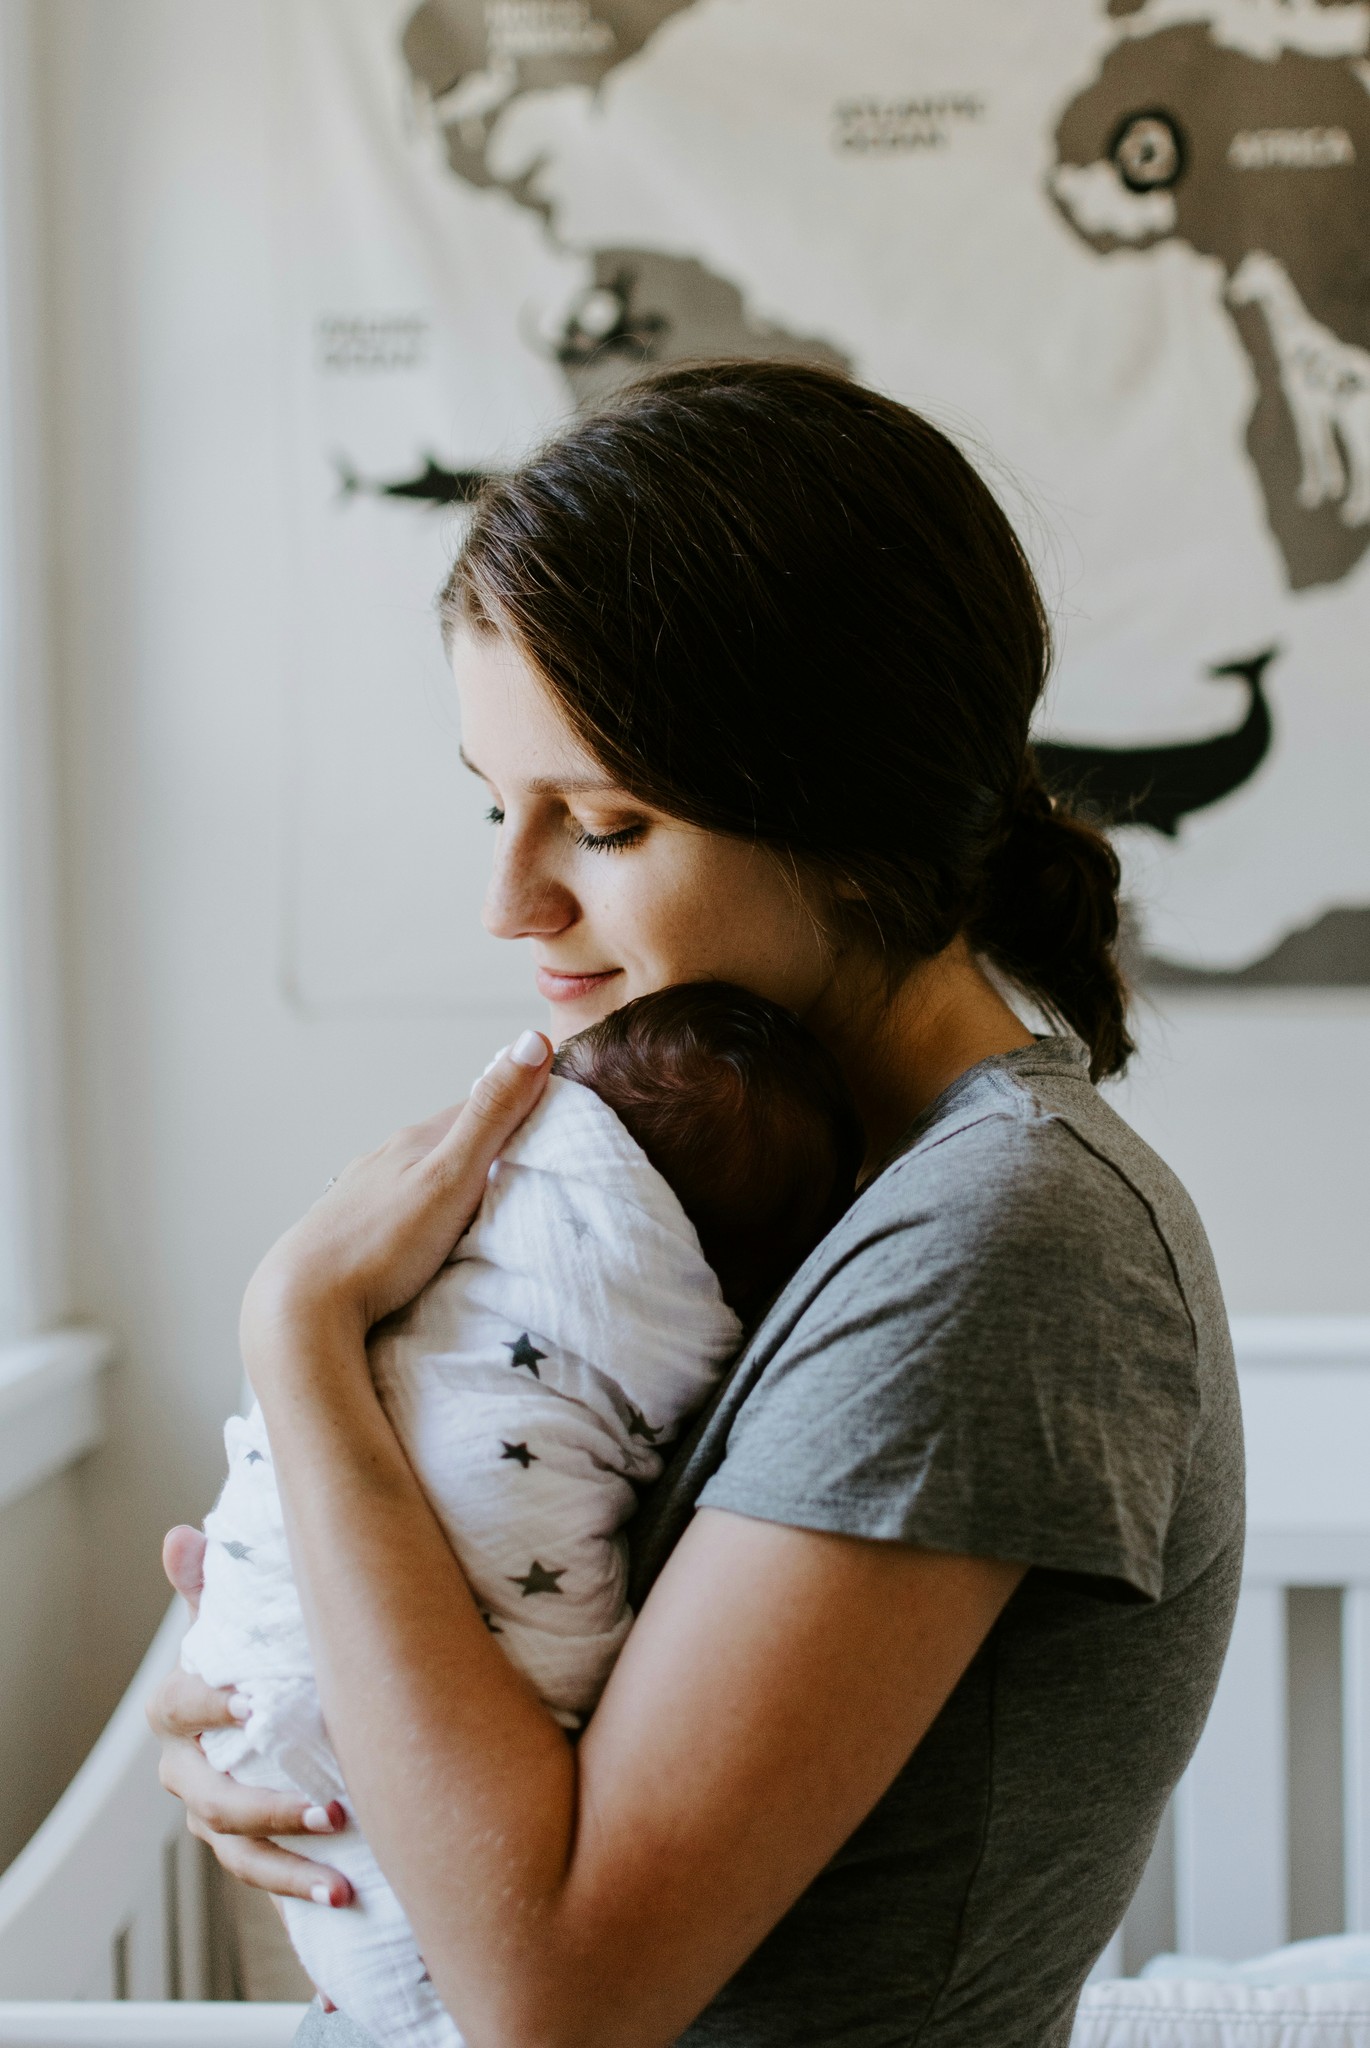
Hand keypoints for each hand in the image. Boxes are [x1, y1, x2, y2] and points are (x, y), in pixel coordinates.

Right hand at [149, 1524, 352, 1912]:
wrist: (274, 1708)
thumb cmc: (256, 1653)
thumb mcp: (238, 1618)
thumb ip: (212, 1584)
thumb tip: (181, 1536)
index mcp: (182, 1707)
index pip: (178, 1706)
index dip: (208, 1704)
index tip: (250, 1701)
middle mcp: (190, 1768)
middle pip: (210, 1798)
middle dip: (268, 1808)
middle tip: (332, 1808)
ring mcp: (214, 1814)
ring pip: (237, 1851)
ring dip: (288, 1867)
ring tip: (343, 1874)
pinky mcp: (246, 1846)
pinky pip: (263, 1876)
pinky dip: (298, 1889)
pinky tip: (345, 1897)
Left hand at [241, 1031, 551, 1355]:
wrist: (301, 1306)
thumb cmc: (381, 1245)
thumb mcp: (451, 1177)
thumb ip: (492, 1116)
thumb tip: (532, 1040)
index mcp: (414, 1140)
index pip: (479, 1106)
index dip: (519, 1106)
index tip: (557, 1117)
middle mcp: (385, 1158)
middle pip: (449, 1140)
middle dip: (487, 1146)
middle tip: (530, 1166)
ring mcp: (363, 1193)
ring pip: (420, 1173)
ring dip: (453, 1180)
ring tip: (484, 1204)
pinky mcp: (349, 1230)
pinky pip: (398, 1207)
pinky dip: (422, 1210)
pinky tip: (426, 1233)